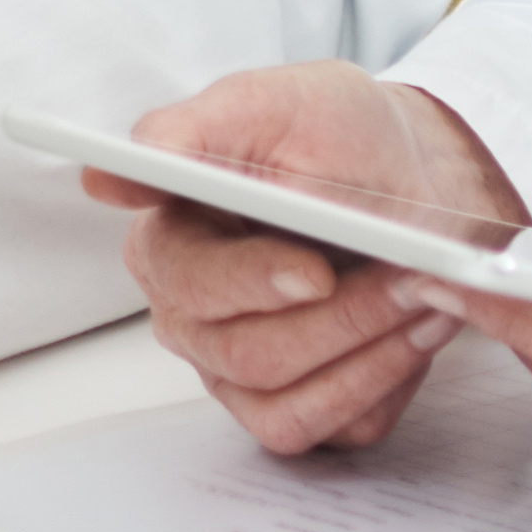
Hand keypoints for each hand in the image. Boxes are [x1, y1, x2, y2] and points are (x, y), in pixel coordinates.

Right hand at [80, 65, 514, 454]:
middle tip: (410, 275)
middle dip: (341, 316)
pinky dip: (385, 381)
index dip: (249, 283)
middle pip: (244, 351)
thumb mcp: (277, 103)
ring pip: (288, 398)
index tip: (314, 274)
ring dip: (372, 350)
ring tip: (425, 294)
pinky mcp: (293, 408)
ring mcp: (236, 372)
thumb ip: (192, 129)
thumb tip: (106, 176)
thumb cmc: (342, 137)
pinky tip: (417, 330)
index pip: (186, 280)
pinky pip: (332, 427)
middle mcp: (191, 317)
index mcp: (169, 240)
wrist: (414, 180)